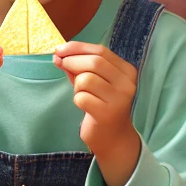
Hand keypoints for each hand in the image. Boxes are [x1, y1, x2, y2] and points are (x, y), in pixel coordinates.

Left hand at [53, 42, 140, 166]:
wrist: (113, 137)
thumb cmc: (101, 104)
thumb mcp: (93, 81)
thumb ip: (78, 66)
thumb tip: (58, 54)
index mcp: (127, 71)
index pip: (101, 51)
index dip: (78, 48)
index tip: (59, 49)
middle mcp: (127, 83)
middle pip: (94, 62)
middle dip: (72, 61)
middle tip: (61, 65)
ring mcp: (119, 99)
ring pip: (86, 80)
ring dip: (76, 85)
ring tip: (82, 94)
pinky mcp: (107, 114)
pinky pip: (81, 98)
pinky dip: (77, 100)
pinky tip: (85, 106)